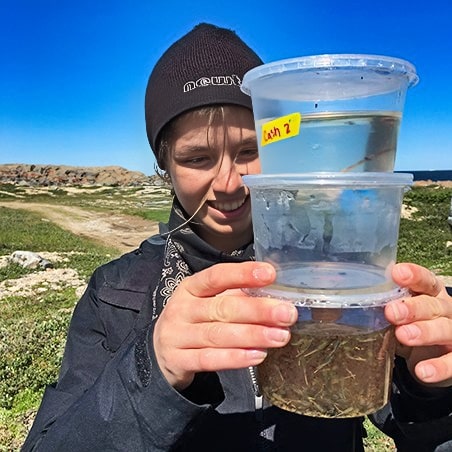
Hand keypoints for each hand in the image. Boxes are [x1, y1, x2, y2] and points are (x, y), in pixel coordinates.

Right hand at [153, 262, 297, 389]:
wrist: (160, 352)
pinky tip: (258, 355)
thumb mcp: (207, 302)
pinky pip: (209, 359)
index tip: (270, 274)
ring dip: (253, 335)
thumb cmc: (194, 320)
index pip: (216, 276)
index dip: (243, 274)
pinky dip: (235, 358)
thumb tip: (274, 289)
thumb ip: (236, 295)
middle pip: (222, 307)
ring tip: (280, 336)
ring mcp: (177, 335)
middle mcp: (181, 308)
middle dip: (258, 310)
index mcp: (191, 287)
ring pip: (218, 334)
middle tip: (287, 313)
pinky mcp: (178, 360)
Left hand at [386, 263, 451, 386]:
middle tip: (391, 312)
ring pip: (444, 329)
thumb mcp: (398, 313)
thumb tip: (337, 309)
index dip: (413, 275)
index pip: (425, 280)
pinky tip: (422, 371)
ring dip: (424, 332)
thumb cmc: (411, 324)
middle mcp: (445, 310)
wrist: (434, 356)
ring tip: (403, 336)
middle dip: (412, 308)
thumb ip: (379, 307)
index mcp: (430, 293)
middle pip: (433, 305)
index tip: (397, 273)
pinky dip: (438, 367)